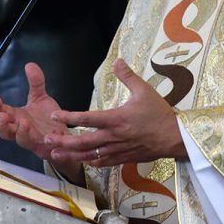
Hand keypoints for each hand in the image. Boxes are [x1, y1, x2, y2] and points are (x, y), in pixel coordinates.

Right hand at [0, 63, 81, 181]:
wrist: (64, 135)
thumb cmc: (47, 119)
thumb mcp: (41, 97)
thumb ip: (36, 83)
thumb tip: (29, 65)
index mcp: (17, 117)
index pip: (1, 112)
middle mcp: (22, 130)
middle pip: (4, 131)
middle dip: (1, 124)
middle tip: (2, 116)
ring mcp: (33, 140)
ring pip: (21, 140)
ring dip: (21, 133)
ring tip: (24, 123)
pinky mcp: (46, 147)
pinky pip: (43, 148)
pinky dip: (45, 143)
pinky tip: (46, 136)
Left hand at [45, 58, 185, 166]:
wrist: (176, 138)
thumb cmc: (160, 114)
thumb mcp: (145, 90)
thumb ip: (128, 76)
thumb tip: (117, 61)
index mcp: (116, 119)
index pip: (87, 118)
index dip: (69, 117)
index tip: (55, 116)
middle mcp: (113, 136)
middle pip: (83, 141)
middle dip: (63, 141)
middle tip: (47, 139)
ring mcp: (117, 150)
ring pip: (90, 155)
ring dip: (71, 155)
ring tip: (55, 154)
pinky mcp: (123, 158)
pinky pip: (103, 162)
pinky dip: (90, 161)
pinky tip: (81, 160)